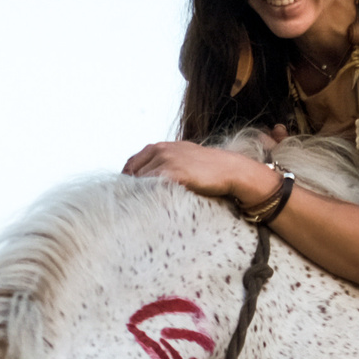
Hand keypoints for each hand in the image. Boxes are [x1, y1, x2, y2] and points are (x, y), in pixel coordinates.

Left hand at [123, 140, 277, 209]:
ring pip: (139, 182)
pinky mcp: (173, 173)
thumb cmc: (208, 169)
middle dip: (130, 190)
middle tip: (130, 208)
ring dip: (137, 197)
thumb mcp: (182, 158)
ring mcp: (165, 161)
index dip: (127, 183)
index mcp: (159, 147)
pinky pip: (151, 188)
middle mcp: (159, 150)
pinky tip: (149, 209)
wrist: (230, 169)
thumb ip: (163, 164)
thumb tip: (146, 182)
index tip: (127, 197)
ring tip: (138, 212)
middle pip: (131, 174)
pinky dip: (147, 198)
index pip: (130, 165)